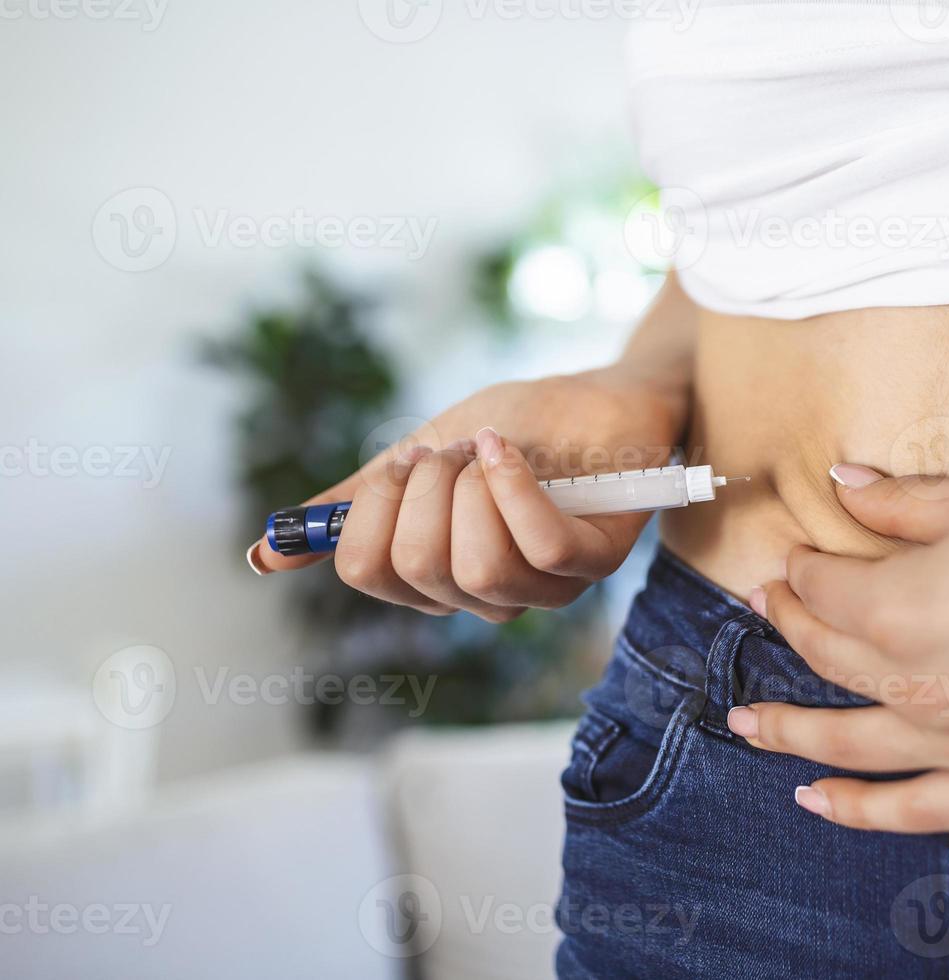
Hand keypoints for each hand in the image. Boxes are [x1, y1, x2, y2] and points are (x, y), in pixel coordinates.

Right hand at [247, 367, 684, 621]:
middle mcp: (488, 597)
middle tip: (452, 451)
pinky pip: (539, 548)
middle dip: (424, 486)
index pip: (369, 572)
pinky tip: (510, 450)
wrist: (599, 392)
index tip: (400, 463)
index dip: (372, 506)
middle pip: (416, 567)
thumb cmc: (518, 427)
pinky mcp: (595, 562)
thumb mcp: (417, 458)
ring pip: (476, 566)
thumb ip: (353, 507)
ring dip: (472, 485)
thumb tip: (263, 555)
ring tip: (490, 450)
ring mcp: (545, 587)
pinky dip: (514, 488)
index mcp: (437, 578)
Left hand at [727, 460, 948, 833]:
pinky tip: (818, 799)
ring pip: (854, 742)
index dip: (804, 568)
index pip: (828, 592)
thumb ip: (907, 505)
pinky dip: (862, 810)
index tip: (797, 554)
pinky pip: (922, 810)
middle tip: (772, 604)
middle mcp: (932, 688)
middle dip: (792, 625)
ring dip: (790, 729)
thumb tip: (845, 484)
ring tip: (746, 721)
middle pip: (832, 659)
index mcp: (915, 610)